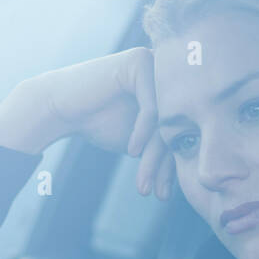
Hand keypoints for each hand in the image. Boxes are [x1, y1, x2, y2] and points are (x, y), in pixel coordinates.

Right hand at [0, 46, 174, 198]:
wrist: (62, 108)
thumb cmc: (100, 122)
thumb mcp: (141, 141)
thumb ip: (166, 147)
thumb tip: (196, 171)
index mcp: (173, 90)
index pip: (180, 133)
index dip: (172, 167)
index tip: (164, 195)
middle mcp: (168, 74)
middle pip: (175, 128)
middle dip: (164, 167)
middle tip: (158, 194)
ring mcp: (156, 64)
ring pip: (165, 122)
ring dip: (153, 158)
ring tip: (144, 184)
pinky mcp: (139, 63)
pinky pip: (151, 108)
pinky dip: (142, 133)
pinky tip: (131, 151)